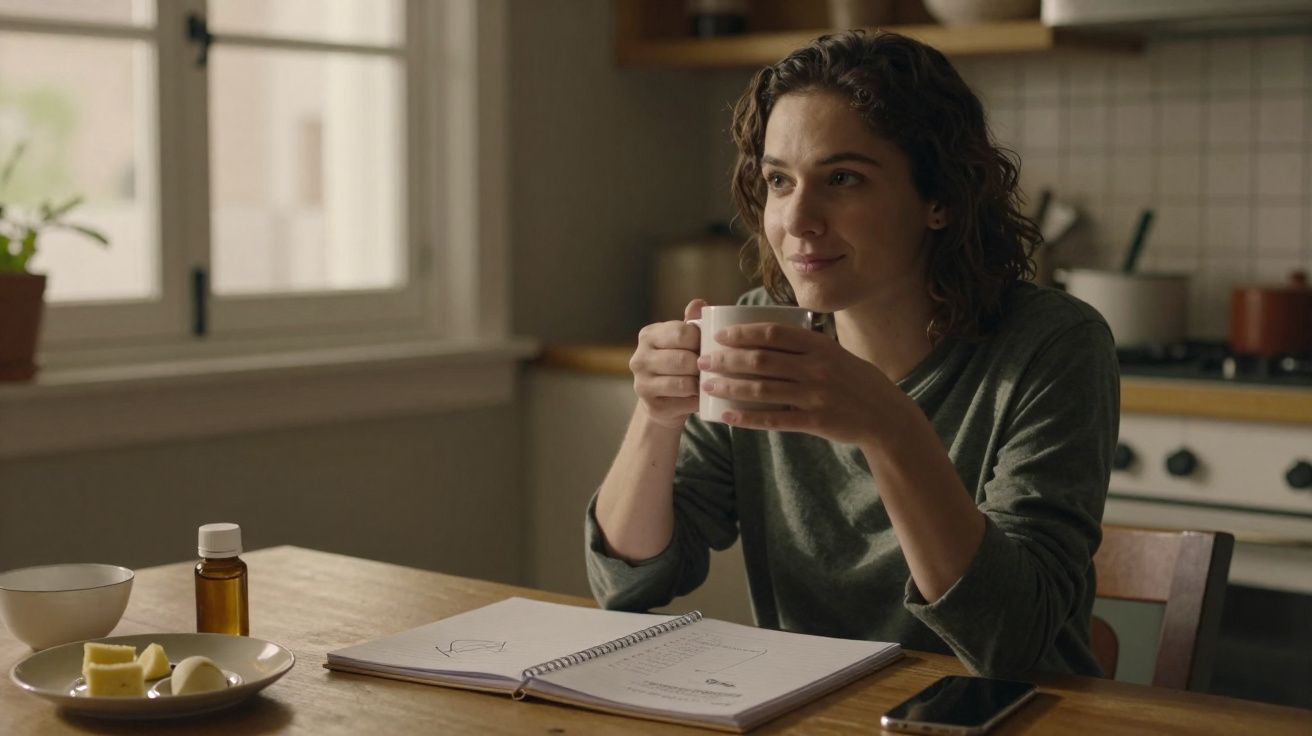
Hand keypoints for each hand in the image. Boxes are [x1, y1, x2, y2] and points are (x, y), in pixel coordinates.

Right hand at [629, 299, 704, 429]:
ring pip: (683, 383)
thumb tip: (699, 303)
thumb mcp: (684, 341)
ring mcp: (641, 384)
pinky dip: (698, 400)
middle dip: (703, 364)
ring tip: (709, 381)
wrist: (665, 401)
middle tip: (713, 367)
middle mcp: (639, 358)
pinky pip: (684, 402)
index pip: (682, 333)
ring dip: (701, 384)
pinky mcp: (651, 406)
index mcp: (648, 335)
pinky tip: (702, 397)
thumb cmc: (679, 363)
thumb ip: (692, 322)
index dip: (702, 340)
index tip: (712, 345)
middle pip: (683, 359)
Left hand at [695, 322, 906, 445]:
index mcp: (819, 345)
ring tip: (708, 385)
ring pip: (762, 389)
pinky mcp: (815, 421)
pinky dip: (748, 418)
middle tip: (702, 361)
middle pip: (761, 360)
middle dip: (727, 360)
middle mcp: (816, 368)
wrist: (885, 415)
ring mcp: (815, 396)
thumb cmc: (855, 381)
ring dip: (730, 387)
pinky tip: (727, 416)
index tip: (719, 335)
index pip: (773, 333)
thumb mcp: (835, 354)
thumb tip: (762, 338)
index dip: (742, 333)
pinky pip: (774, 419)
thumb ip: (804, 346)